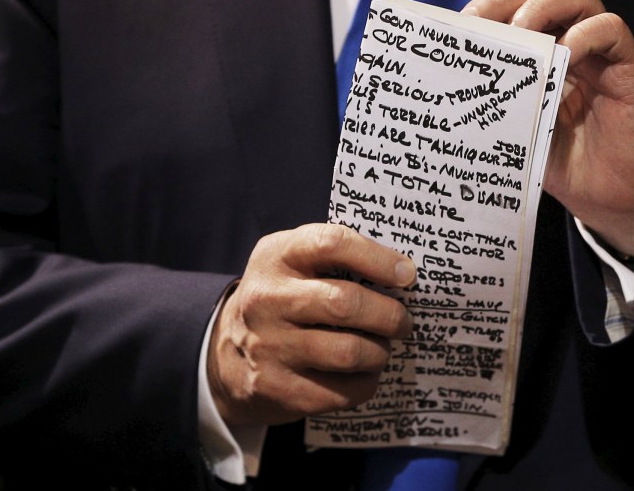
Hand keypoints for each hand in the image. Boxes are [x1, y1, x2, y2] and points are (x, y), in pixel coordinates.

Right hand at [207, 223, 414, 425]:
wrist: (226, 354)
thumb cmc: (282, 298)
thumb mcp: (292, 262)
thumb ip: (336, 257)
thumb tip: (403, 272)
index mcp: (276, 256)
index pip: (331, 243)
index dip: (377, 258)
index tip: (407, 274)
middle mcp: (267, 299)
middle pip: (345, 303)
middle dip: (389, 315)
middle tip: (403, 322)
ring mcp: (269, 347)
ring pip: (349, 352)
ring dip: (380, 352)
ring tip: (381, 348)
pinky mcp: (279, 389)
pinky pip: (343, 392)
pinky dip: (366, 383)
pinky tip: (363, 373)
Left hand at [463, 0, 633, 257]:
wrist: (611, 199)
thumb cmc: (563, 164)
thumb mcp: (516, 131)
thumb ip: (496, 104)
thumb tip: (451, 89)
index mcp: (542, 55)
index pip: (514, 9)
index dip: (487, 9)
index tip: (460, 27)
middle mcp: (571, 45)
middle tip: (481, 23)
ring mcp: (600, 53)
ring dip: (543, 7)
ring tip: (519, 30)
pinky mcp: (628, 67)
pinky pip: (612, 30)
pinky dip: (585, 34)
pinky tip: (563, 55)